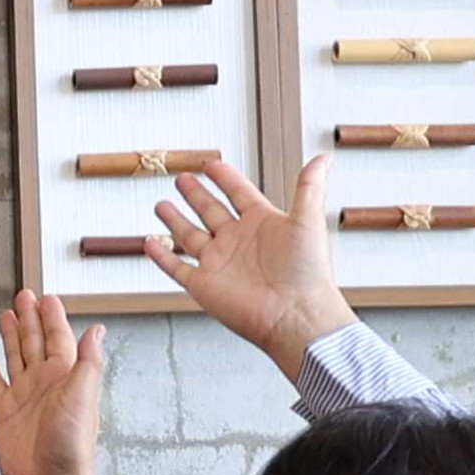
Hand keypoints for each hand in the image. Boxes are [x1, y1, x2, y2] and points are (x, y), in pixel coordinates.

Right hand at [0, 291, 105, 474]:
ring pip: (15, 358)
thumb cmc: (71, 445)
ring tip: (6, 316)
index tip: (46, 297)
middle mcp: (44, 384)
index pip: (58, 338)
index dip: (52, 317)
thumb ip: (88, 362)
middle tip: (24, 296)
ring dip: (11, 337)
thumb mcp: (83, 396)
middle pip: (35, 342)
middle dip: (30, 319)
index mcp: (65, 377)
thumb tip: (96, 330)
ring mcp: (22, 398)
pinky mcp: (3, 414)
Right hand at [146, 158, 357, 377]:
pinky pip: (176, 268)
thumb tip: (323, 158)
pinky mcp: (203, 284)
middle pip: (210, 211)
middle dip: (196, 195)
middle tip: (183, 179)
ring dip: (175, 220)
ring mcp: (219, 263)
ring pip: (190, 236)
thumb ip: (309, 187)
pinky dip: (161, 256)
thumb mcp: (308, 221)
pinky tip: (151, 242)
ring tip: (162, 205)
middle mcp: (238, 242)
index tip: (212, 164)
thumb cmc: (307, 273)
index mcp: (261, 224)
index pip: (238, 193)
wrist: (295, 316)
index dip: (225, 178)